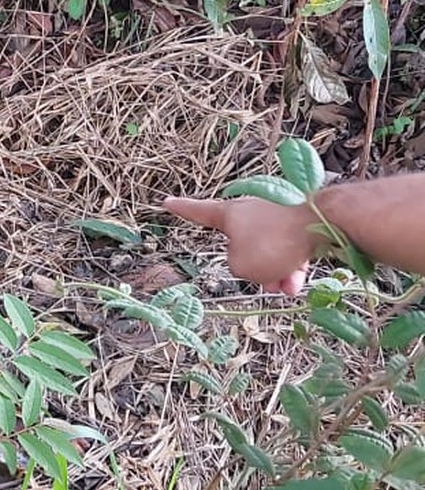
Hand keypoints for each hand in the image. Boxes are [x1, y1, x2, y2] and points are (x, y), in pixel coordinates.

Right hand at [163, 195, 315, 295]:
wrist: (321, 223)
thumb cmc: (273, 242)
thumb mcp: (241, 265)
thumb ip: (237, 267)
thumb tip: (254, 263)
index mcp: (230, 215)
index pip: (198, 212)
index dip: (182, 210)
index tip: (167, 202)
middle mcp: (250, 211)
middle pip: (242, 246)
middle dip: (254, 270)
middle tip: (266, 283)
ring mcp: (275, 216)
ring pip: (268, 252)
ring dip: (275, 273)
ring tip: (287, 287)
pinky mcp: (298, 224)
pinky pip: (288, 250)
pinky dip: (291, 266)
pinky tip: (299, 280)